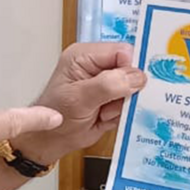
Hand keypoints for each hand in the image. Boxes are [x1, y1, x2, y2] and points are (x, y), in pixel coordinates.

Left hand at [14, 43, 145, 163]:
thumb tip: (136, 76)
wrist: (52, 139)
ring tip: (101, 113)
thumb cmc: (56, 116)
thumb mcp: (79, 99)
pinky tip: (104, 117)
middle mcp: (96, 64)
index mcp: (84, 55)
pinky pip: (130, 102)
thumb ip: (107, 85)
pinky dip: (121, 113)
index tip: (124, 89)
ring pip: (134, 88)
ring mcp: (105, 81)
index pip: (122, 51)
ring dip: (121, 105)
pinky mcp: (112, 96)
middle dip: (125, 91)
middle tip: (107, 105)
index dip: (129, 69)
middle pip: (131, 69)